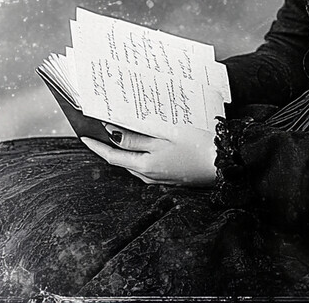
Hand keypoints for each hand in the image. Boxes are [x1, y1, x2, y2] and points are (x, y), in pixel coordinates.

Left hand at [80, 124, 217, 186]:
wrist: (224, 163)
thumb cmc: (198, 145)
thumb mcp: (166, 135)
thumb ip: (137, 136)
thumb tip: (112, 133)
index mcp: (146, 165)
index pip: (113, 156)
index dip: (97, 146)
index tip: (84, 136)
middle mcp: (149, 175)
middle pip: (122, 160)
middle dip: (110, 145)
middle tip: (101, 129)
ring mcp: (160, 177)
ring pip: (135, 162)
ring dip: (126, 149)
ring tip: (121, 131)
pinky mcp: (171, 176)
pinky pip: (147, 164)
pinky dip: (140, 153)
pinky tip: (147, 142)